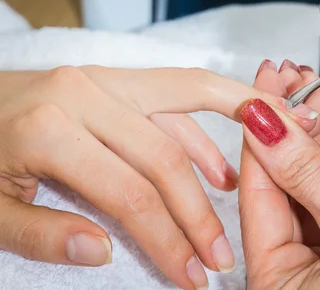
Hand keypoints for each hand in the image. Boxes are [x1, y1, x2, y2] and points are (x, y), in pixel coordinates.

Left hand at [0, 66, 319, 288]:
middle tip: (221, 255)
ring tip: (253, 185)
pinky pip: (172, 94)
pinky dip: (203, 127)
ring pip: (187, 98)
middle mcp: (85, 93)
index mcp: (48, 128)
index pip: (130, 194)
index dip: (168, 239)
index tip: (191, 276)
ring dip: (227, 141)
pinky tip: (220, 164)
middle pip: (166, 154)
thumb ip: (41, 234)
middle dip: (199, 212)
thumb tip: (101, 252)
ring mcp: (103, 77)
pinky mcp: (113, 76)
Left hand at [238, 60, 319, 289]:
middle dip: (289, 129)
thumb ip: (309, 175)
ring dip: (316, 138)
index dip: (260, 135)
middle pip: (281, 186)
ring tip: (315, 91)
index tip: (261, 89)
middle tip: (289, 80)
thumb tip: (264, 125)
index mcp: (276, 283)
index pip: (256, 193)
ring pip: (311, 187)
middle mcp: (293, 275)